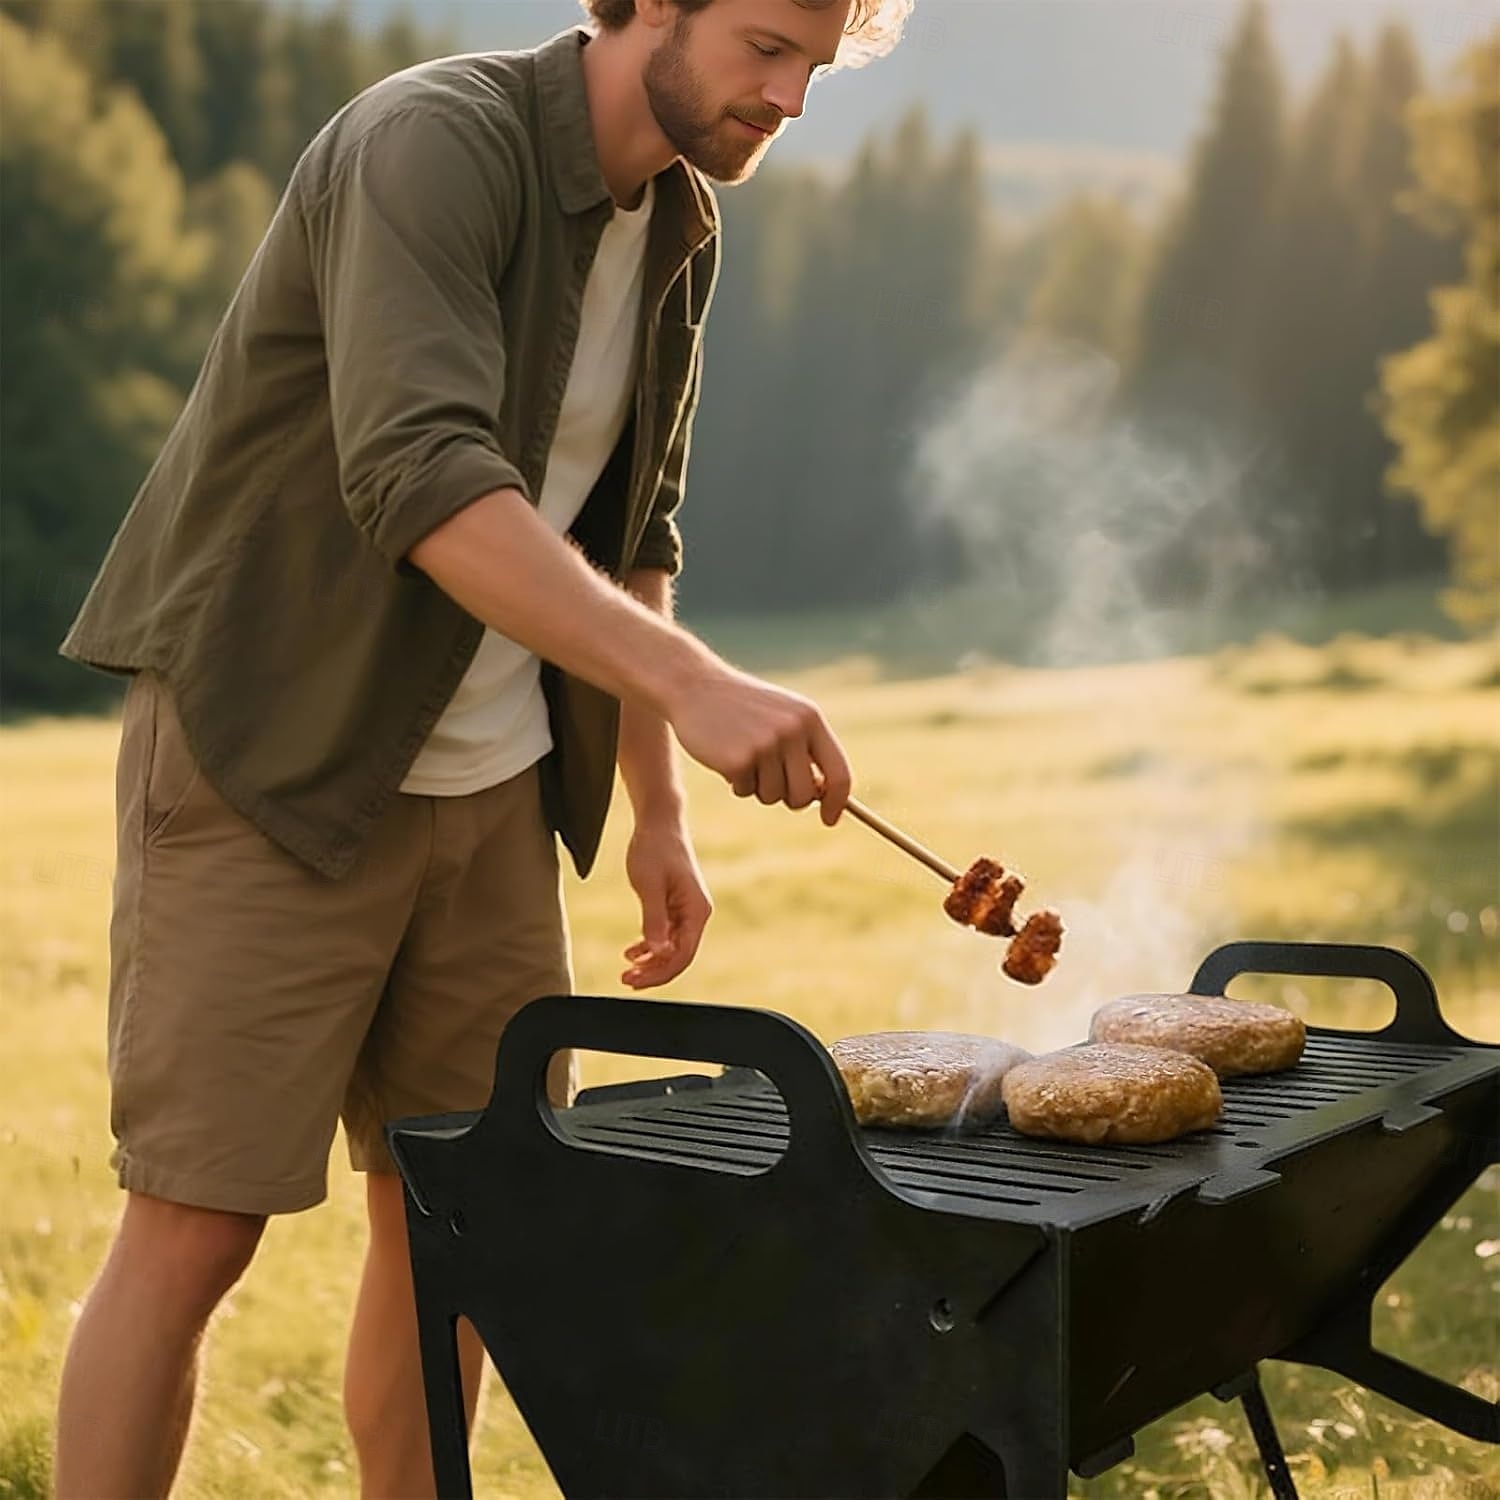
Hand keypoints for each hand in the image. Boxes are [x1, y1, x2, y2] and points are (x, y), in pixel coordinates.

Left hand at [621, 819, 713, 989]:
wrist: (659, 823)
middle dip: (653, 971)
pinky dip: (650, 946)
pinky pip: (666, 935)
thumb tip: (656, 951)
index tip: (634, 980)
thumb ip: (653, 919)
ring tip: (627, 970)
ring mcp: (686, 911)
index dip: (659, 973)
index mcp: (696, 910)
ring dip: (650, 962)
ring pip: (671, 948)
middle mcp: (696, 914)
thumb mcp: (649, 885)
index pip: (683, 955)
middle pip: (678, 956)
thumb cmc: (655, 848)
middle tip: (626, 980)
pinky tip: (632, 952)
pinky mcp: (675, 906)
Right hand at [663, 661, 852, 824]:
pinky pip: (746, 791)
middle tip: (769, 781)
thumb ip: (805, 750)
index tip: (830, 819)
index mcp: (810, 719)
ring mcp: (765, 745)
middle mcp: (792, 731)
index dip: (838, 803)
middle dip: (789, 797)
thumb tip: (824, 796)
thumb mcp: (783, 716)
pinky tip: (725, 755)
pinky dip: (736, 782)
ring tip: (744, 757)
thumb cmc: (743, 708)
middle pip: (805, 795)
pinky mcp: (738, 759)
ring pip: (773, 796)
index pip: (839, 773)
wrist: (696, 686)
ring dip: (757, 786)